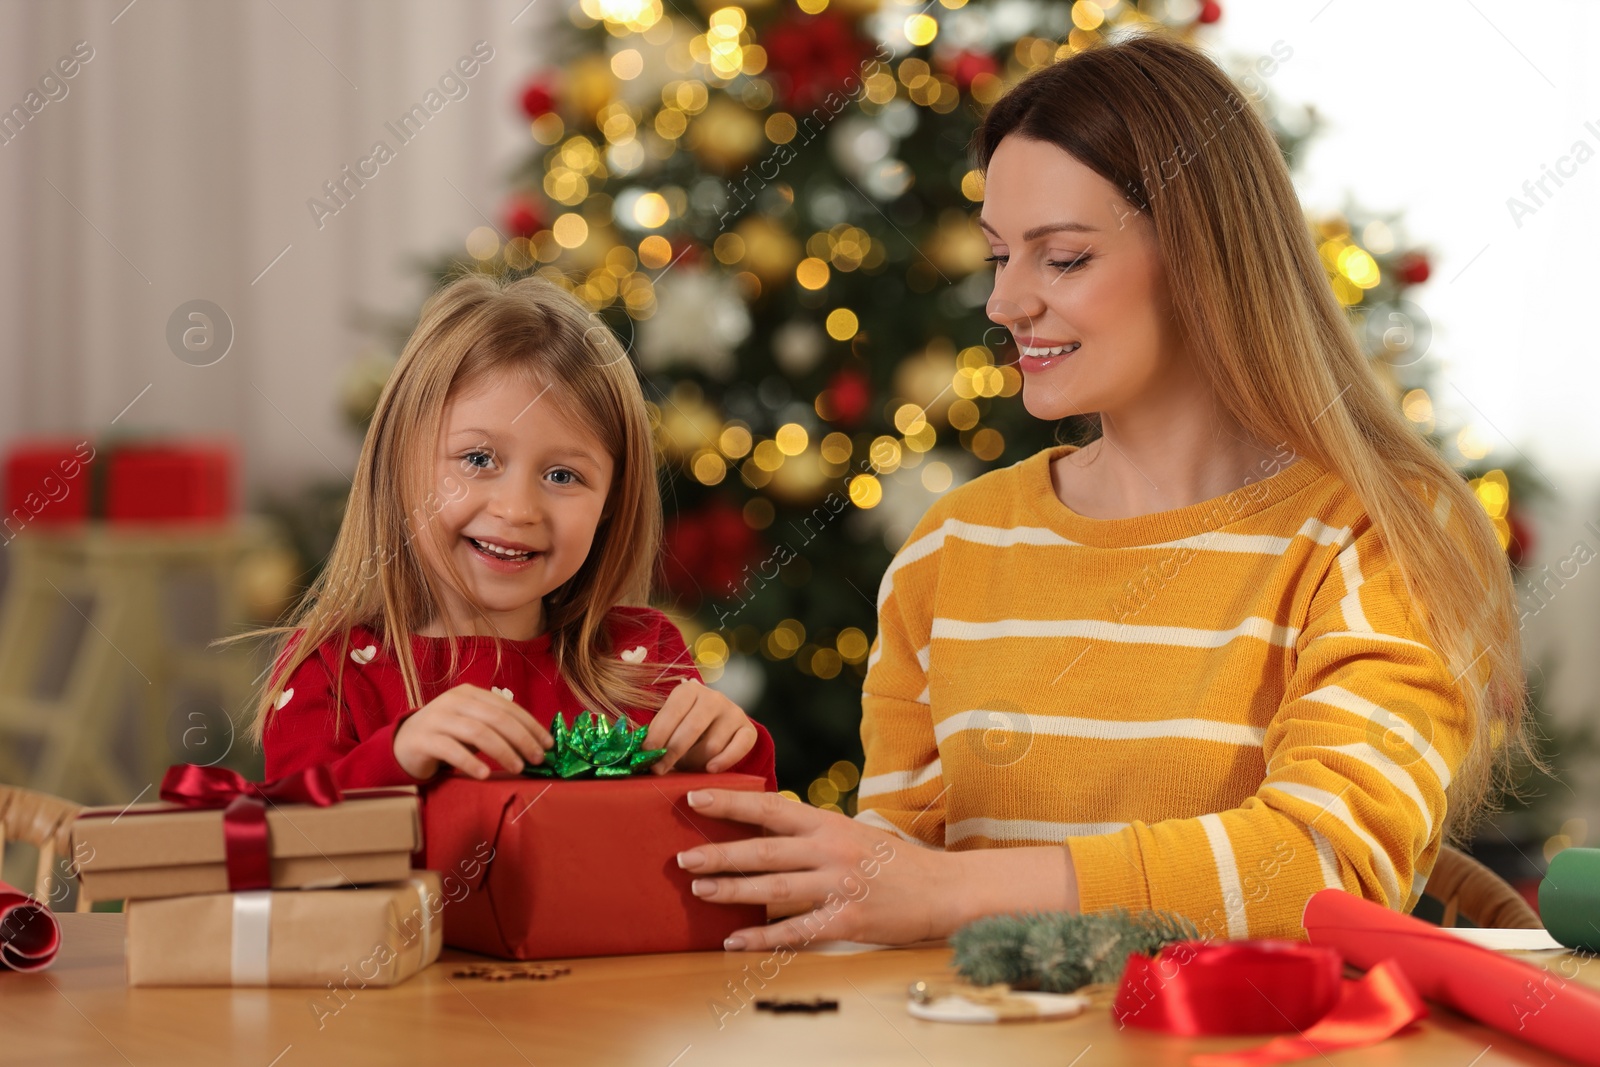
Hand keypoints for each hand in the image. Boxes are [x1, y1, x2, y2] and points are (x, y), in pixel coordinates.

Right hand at [392, 683, 552, 779]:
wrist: (404, 744)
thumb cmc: (447, 735)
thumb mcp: (473, 724)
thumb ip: (497, 727)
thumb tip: (536, 743)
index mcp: (470, 693)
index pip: (507, 707)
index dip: (531, 725)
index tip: (548, 744)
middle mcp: (454, 701)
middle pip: (496, 718)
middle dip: (522, 739)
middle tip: (538, 759)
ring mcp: (437, 718)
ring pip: (478, 732)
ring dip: (503, 751)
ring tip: (518, 767)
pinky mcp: (424, 739)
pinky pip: (452, 750)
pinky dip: (471, 762)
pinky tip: (485, 774)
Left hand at [643, 679, 757, 774]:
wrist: (718, 726)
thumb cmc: (684, 728)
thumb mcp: (670, 725)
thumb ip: (657, 735)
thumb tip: (639, 754)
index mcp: (689, 690)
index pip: (672, 711)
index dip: (658, 734)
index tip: (646, 754)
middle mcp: (714, 697)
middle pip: (692, 728)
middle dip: (672, 752)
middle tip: (659, 769)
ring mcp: (734, 712)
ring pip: (712, 745)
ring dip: (695, 761)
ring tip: (685, 765)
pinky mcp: (749, 730)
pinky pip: (738, 749)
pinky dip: (724, 761)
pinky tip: (710, 769)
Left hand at [672, 790, 960, 950]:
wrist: (944, 889)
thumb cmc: (895, 860)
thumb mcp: (853, 832)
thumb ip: (813, 832)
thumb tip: (766, 826)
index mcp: (828, 824)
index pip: (770, 808)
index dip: (730, 803)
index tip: (695, 798)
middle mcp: (830, 850)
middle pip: (763, 850)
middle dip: (719, 853)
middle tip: (683, 857)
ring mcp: (838, 886)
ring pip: (773, 888)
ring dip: (732, 890)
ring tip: (699, 890)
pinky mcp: (847, 920)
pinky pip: (795, 931)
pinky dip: (762, 937)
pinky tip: (734, 941)